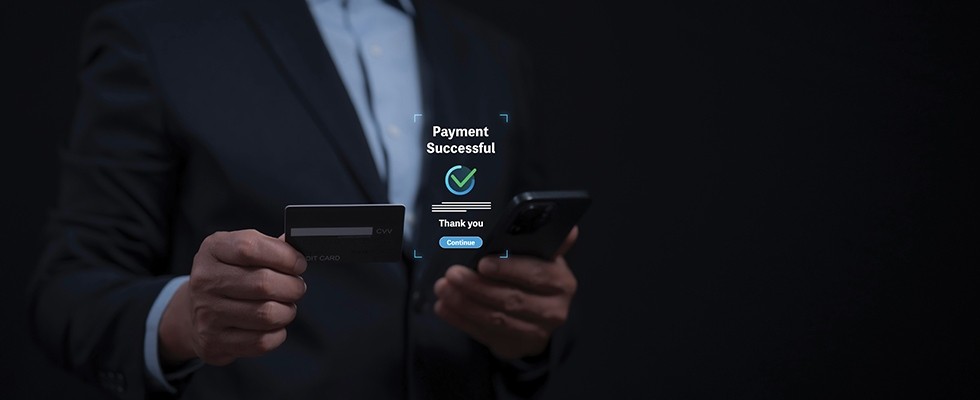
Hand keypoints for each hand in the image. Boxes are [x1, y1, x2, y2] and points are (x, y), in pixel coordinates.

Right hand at [159, 230, 306, 365]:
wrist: (194, 311)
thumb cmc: (228, 276)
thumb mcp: (240, 252)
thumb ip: (269, 247)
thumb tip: (296, 248)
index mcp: (213, 250)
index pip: (249, 248)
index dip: (284, 256)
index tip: (299, 264)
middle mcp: (205, 281)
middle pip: (263, 284)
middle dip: (292, 287)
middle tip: (296, 288)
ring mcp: (207, 313)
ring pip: (266, 314)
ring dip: (287, 311)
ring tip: (285, 306)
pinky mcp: (214, 342)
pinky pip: (261, 341)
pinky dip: (277, 334)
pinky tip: (273, 326)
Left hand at [434, 226, 578, 359]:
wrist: (539, 316)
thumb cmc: (536, 277)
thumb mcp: (543, 257)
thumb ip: (545, 241)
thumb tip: (568, 227)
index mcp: (560, 282)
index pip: (535, 274)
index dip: (508, 269)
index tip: (482, 262)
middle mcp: (553, 310)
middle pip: (511, 298)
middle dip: (477, 286)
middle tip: (452, 274)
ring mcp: (535, 332)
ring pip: (495, 318)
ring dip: (464, 303)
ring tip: (442, 289)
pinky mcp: (515, 346)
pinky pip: (483, 333)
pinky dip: (460, 320)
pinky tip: (444, 307)